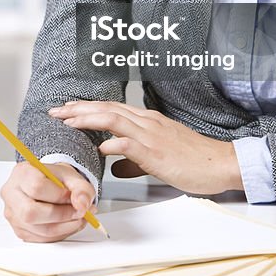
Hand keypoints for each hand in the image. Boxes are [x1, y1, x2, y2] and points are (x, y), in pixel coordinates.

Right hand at [0, 161, 96, 242]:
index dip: (59, 196)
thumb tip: (82, 205)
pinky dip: (59, 234)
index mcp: (22, 173)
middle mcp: (11, 193)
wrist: (50, 184)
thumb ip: (81, 188)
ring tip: (78, 218)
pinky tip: (68, 224)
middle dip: (61, 215)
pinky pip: (40, 239)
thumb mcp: (72, 176)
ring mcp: (13, 214)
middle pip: (31, 212)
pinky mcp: (19, 230)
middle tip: (78, 212)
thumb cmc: (56, 179)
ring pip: (37, 229)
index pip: (36, 187)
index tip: (73, 197)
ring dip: (64, 227)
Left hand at [48, 100, 242, 194]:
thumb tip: (115, 167)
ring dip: (87, 118)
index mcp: (147, 121)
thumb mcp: (160, 158)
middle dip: (78, 109)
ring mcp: (152, 135)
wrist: (220, 163)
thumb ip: (135, 161)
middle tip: (55, 111)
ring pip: (114, 119)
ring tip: (67, 122)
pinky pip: (131, 144)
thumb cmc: (194, 160)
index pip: (111, 108)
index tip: (66, 109)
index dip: (86, 107)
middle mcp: (147, 122)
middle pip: (106, 108)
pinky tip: (100, 146)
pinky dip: (113, 143)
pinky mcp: (158, 153)